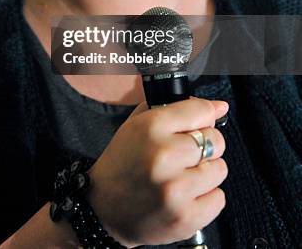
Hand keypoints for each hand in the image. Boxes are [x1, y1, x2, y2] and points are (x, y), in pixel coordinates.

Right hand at [87, 98, 227, 246]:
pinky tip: (185, 196)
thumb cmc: (123, 164)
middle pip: (216, 140)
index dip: (203, 117)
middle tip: (185, 155)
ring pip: (220, 169)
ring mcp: (175, 188)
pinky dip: (206, 197)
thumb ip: (177, 109)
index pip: (202, 111)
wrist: (103, 210)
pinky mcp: (185, 217)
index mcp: (151, 127)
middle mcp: (164, 155)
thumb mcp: (137, 125)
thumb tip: (220, 106)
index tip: (198, 124)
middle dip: (205, 146)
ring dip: (206, 172)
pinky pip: (218, 198)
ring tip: (183, 176)